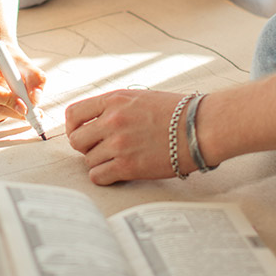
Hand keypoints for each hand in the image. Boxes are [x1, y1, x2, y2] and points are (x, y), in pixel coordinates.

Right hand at [0, 42, 45, 124]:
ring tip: (22, 100)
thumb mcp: (27, 64)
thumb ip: (36, 79)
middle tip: (34, 113)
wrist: (0, 58)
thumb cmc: (12, 60)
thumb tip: (35, 100)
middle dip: (14, 110)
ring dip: (12, 112)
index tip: (26, 107)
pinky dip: (6, 113)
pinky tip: (10, 101)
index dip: (8, 101)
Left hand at [65, 89, 190, 184]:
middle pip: (76, 140)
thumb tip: (95, 121)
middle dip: (86, 147)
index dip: (74, 127)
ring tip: (117, 160)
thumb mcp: (140, 98)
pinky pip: (98, 176)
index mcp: (114, 100)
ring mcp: (118, 144)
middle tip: (101, 150)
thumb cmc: (176, 113)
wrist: (201, 127)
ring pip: (88, 160)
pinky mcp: (128, 166)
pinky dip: (104, 176)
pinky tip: (117, 172)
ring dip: (99, 162)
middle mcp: (112, 120)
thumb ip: (115, 107)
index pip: (73, 114)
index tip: (82, 134)